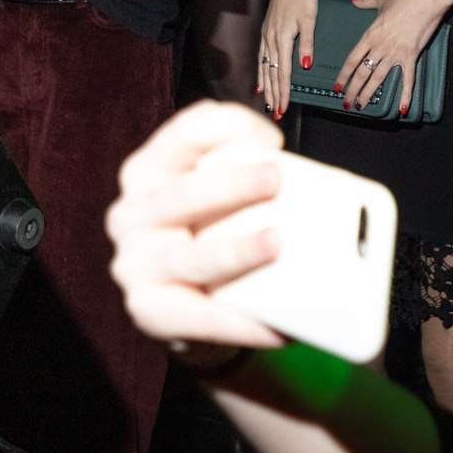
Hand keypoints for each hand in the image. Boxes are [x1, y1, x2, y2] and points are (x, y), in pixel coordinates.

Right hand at [107, 101, 292, 350]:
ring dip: (235, 251)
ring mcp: (136, 264)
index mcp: (151, 170)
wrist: (177, 296)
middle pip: (183, 193)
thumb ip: (248, 178)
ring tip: (274, 246)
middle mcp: (134, 213)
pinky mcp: (149, 309)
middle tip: (275, 180)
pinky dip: (241, 322)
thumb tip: (318, 188)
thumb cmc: (203, 229)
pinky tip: (275, 325)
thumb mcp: (214, 193)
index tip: (274, 141)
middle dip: (231, 185)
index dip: (229, 127)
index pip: (185, 133)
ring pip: (190, 258)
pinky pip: (198, 317)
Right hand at [259, 0, 318, 119]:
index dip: (284, 91)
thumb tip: (305, 66)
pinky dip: (261, 71)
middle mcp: (271, 40)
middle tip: (275, 112)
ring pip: (265, 66)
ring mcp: (267, 35)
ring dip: (267, 86)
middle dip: (274, 94)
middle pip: (272, 73)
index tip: (284, 107)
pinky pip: (262, 56)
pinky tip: (261, 79)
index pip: (284, 72)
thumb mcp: (309, 20)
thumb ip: (307, 44)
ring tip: (267, 102)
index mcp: (282, 39)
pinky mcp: (266, 31)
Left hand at [339, 0, 451, 116]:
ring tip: (360, 106)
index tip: (338, 85)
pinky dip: (405, 95)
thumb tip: (354, 1)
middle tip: (346, 103)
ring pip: (377, 78)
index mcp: (370, 34)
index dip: (344, 75)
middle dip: (352, 90)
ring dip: (368, 94)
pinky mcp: (411, 55)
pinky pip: (407, 79)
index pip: (352, 59)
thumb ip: (366, 3)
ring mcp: (395, 52)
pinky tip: (402, 108)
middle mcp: (379, 46)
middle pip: (362, 73)